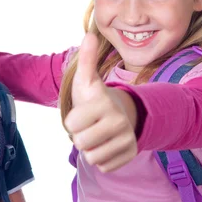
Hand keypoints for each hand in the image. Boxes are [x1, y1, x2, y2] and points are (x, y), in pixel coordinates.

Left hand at [64, 33, 138, 172]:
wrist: (120, 112)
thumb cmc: (95, 97)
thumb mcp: (86, 79)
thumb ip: (86, 59)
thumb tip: (89, 34)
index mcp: (104, 103)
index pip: (71, 125)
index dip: (71, 120)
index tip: (82, 112)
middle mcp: (119, 122)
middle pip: (81, 143)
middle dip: (80, 136)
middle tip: (89, 125)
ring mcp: (127, 140)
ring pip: (92, 157)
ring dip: (90, 148)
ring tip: (97, 134)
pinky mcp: (130, 155)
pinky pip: (103, 166)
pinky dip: (102, 158)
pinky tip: (107, 144)